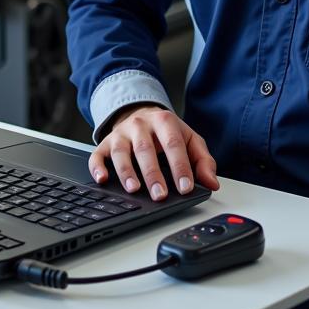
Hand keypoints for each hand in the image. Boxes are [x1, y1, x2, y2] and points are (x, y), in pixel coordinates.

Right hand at [88, 104, 219, 200]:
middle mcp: (140, 125)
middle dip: (153, 173)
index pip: (173, 144)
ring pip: (121, 151)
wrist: (140, 113)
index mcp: (164, 121)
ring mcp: (121, 133)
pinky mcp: (105, 143)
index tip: (185, 187)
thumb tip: (212, 182)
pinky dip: (98, 167)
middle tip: (160, 195)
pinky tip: (102, 179)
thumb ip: (203, 160)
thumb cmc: (166, 132)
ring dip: (126, 171)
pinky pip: (97, 154)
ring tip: (134, 189)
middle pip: (146, 149)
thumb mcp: (189, 139)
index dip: (180, 166)